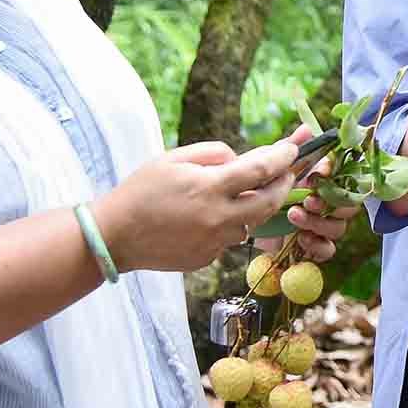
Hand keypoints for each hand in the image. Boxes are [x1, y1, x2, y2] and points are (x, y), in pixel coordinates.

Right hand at [93, 138, 299, 273]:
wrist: (114, 235)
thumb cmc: (140, 190)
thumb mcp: (174, 158)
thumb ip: (214, 153)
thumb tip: (239, 160)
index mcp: (209, 188)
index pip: (261, 171)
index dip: (283, 157)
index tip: (292, 149)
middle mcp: (217, 218)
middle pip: (269, 202)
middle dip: (284, 185)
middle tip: (288, 172)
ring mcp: (213, 243)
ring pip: (251, 223)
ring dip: (258, 205)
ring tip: (254, 189)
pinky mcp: (206, 258)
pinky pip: (229, 238)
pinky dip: (230, 223)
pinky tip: (213, 214)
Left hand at [252, 131, 361, 262]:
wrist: (238, 218)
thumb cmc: (258, 188)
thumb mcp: (270, 167)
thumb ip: (289, 148)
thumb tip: (307, 128)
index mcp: (321, 179)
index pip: (344, 175)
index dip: (334, 175)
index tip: (316, 174)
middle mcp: (326, 201)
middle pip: (348, 203)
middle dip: (331, 201)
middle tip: (308, 199)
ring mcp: (321, 224)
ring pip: (339, 227)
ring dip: (320, 222)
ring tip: (294, 215)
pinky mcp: (311, 245)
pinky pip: (329, 249)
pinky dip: (319, 245)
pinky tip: (302, 238)